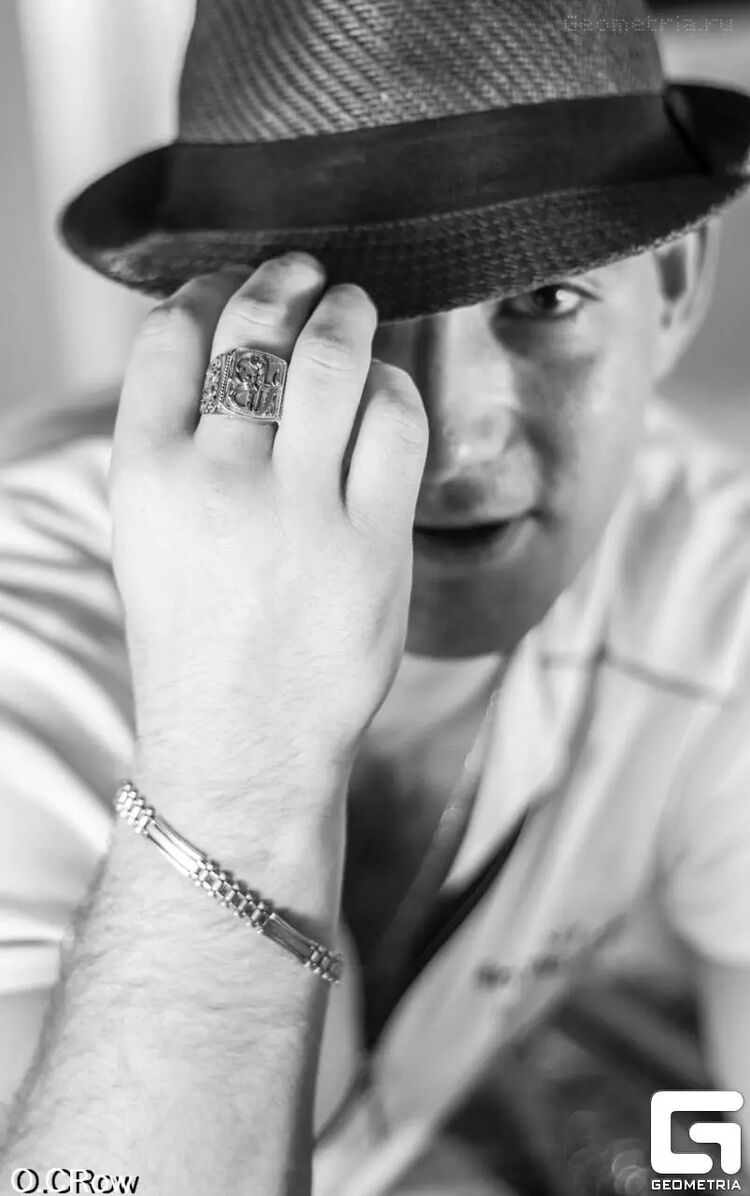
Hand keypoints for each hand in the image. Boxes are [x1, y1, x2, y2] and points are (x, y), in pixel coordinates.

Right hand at [109, 254, 427, 814]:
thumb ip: (176, 447)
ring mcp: (300, 512)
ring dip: (346, 315)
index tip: (228, 286)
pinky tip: (387, 390)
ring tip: (351, 307)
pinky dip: (394, 387)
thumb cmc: (196, 641)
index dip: (205, 291)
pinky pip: (395, 424)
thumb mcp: (149, 538)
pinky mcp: (374, 543)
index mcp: (147, 477)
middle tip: (301, 273)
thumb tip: (223, 351)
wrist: (245, 742)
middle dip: (283, 283)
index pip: (168, 337)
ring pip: (331, 362)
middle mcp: (219, 482)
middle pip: (255, 331)